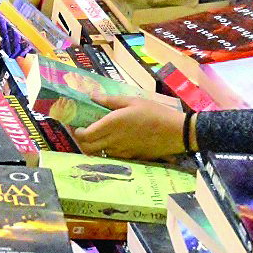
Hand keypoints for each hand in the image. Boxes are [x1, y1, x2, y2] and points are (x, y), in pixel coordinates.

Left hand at [72, 93, 187, 160]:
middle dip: (81, 141)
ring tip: (96, 135)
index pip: (85, 135)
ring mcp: (121, 151)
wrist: (175, 132)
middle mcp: (113, 140)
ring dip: (93, 146)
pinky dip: (106, 150)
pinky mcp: (130, 157)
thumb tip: (91, 96)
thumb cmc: (154, 112)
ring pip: (98, 153)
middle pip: (87, 148)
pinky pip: (111, 156)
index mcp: (111, 124)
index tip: (77, 124)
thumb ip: (110, 100)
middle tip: (83, 131)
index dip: (77, 132)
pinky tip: (111, 141)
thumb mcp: (132, 101)